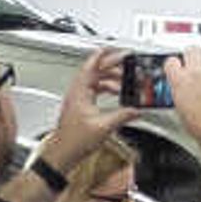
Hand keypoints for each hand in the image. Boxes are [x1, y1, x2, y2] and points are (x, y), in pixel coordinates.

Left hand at [39, 47, 136, 172]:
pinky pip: (95, 90)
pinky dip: (106, 89)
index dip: (104, 55)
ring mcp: (78, 99)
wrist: (63, 153)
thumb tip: (137, 110)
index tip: (115, 49)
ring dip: (110, 79)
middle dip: (111, 66)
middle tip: (126, 64)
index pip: (91, 66)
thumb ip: (123, 115)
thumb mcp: (104, 127)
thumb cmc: (75, 140)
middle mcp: (77, 92)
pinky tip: (116, 94)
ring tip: (124, 81)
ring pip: (95, 81)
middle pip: (95, 71)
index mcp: (80, 91)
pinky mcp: (80, 106)